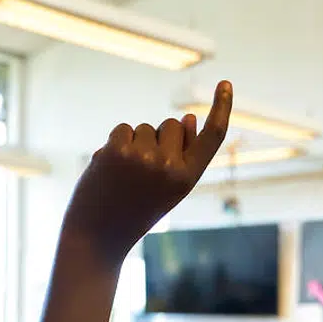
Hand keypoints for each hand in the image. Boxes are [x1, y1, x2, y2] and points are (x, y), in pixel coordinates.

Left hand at [61, 80, 231, 260]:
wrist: (98, 238)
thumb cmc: (133, 212)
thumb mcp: (166, 188)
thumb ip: (180, 156)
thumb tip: (188, 118)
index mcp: (187, 179)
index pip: (212, 136)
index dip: (221, 107)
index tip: (225, 83)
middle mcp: (170, 167)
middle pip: (171, 125)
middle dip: (157, 137)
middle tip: (141, 173)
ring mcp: (144, 158)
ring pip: (144, 128)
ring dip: (133, 145)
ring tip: (123, 177)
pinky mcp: (118, 150)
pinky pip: (123, 129)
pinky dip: (115, 144)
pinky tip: (109, 170)